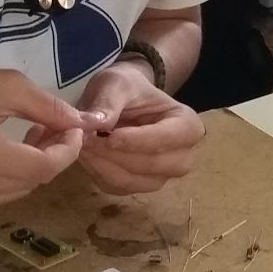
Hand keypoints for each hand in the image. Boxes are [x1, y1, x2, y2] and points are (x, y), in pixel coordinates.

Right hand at [0, 63, 89, 213]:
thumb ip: (46, 106)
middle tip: (51, 126)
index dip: (66, 150)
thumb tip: (81, 124)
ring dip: (30, 168)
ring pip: (15, 192)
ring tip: (29, 137)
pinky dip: (7, 178)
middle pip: (31, 182)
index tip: (73, 128)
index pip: (42, 168)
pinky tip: (3, 154)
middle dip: (50, 156)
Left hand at [47, 59, 205, 195]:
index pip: (166, 139)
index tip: (109, 136)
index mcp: (188, 125)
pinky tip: (88, 154)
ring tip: (84, 144)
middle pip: (151, 165)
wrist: (123, 100)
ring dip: (103, 165)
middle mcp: (181, 156)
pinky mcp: (138, 186)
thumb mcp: (117, 83)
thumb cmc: (128, 88)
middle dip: (115, 154)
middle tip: (86, 138)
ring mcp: (161, 175)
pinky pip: (116, 188)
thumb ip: (108, 101)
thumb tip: (95, 123)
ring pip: (132, 181)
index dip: (137, 141)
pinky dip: (97, 173)